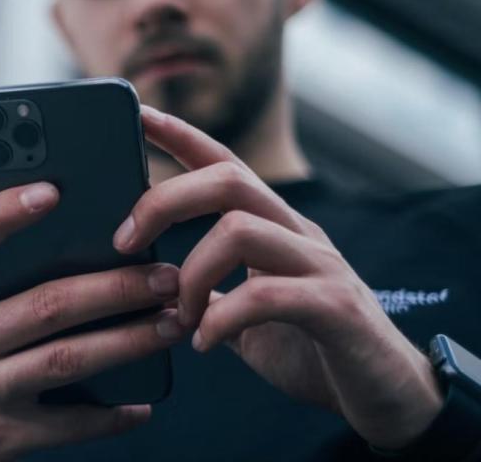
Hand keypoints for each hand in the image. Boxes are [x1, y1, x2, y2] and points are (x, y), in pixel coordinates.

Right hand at [0, 183, 183, 460]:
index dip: (2, 212)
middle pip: (45, 303)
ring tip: (172, 324)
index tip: (51, 189)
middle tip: (166, 276)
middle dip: (115, 286)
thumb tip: (88, 248)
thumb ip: (1, 291)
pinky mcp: (1, 438)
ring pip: (67, 357)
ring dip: (129, 339)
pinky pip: (70, 422)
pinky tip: (143, 402)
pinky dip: (112, 413)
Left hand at [113, 105, 442, 449]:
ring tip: (178, 316)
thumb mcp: (247, 315)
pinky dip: (221, 320)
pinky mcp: (336, 308)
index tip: (138, 114)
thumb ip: (210, 292)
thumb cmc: (313, 351)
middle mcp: (299, 234)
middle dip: (164, 201)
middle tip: (123, 241)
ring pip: (240, 229)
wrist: (389, 399)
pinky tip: (205, 343)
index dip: (181, 136)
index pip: (225, 164)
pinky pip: (265, 295)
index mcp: (275, 228)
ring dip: (191, 274)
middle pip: (227, 180)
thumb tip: (154, 284)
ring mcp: (321, 266)